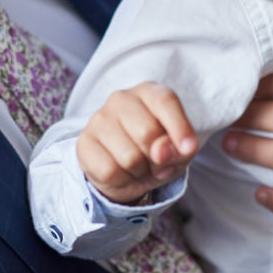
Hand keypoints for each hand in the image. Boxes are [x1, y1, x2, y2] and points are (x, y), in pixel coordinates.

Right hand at [75, 84, 198, 205]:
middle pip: (147, 132)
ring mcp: (98, 119)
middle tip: (156, 162)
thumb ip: (178, 149)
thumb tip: (162, 152)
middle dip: (158, 158)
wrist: (126, 171)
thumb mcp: (179, 151)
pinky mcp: (84, 143)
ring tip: (139, 167)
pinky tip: (122, 172)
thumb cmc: (157, 152)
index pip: (165, 101)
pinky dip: (123, 180)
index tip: (189, 149)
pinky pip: (110, 171)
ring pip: (129, 157)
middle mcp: (121, 99)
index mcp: (149, 92)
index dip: (179, 127)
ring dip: (141, 172)